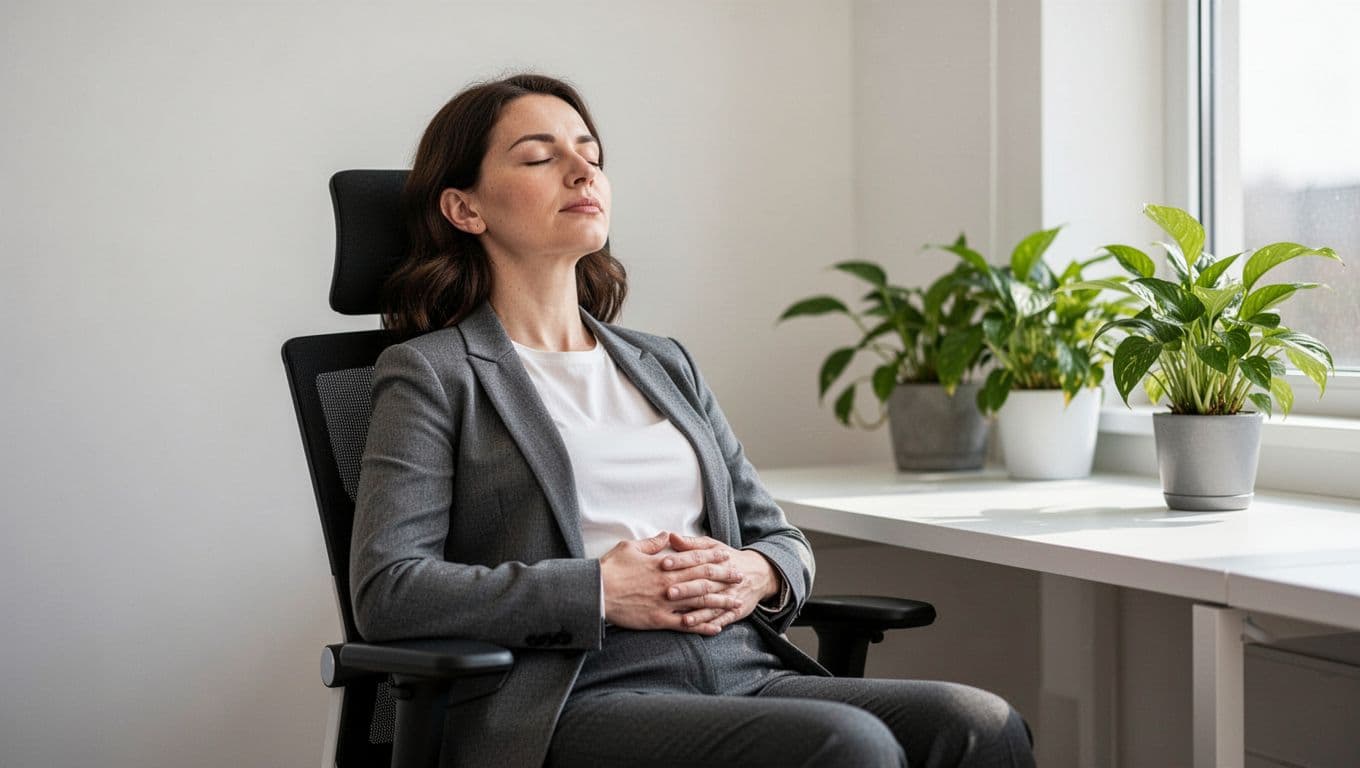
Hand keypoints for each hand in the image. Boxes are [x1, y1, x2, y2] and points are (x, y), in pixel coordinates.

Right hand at [599, 532, 746, 634]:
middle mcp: (669, 583)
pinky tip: (716, 627)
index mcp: (663, 564)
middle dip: (723, 577)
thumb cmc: (611, 569)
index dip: (712, 557)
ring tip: (736, 602)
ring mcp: (666, 603)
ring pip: (699, 602)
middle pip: (703, 579)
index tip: (726, 556)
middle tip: (740, 576)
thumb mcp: (630, 547)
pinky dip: (702, 626)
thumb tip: (667, 534)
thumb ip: (652, 542)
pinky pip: (686, 624)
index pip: (693, 558)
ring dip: (720, 601)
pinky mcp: (659, 620)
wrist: (596, 594)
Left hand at [660, 533, 780, 632]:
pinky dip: (714, 624)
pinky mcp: (736, 610)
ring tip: (684, 619)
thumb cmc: (729, 559)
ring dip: (699, 613)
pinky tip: (704, 630)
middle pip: (704, 583)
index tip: (664, 563)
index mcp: (717, 560)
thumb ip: (691, 544)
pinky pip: (725, 618)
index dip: (681, 561)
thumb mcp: (713, 547)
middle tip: (669, 592)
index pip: (697, 559)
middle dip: (687, 588)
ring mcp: (731, 595)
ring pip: (714, 604)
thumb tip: (671, 536)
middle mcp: (724, 578)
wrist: (759, 574)